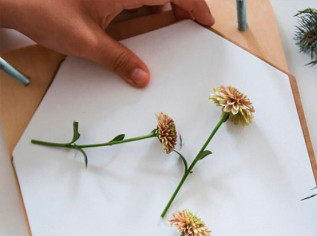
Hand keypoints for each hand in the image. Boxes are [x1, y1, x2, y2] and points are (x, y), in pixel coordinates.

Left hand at [0, 0, 213, 86]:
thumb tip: (143, 79)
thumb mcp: (87, 42)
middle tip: (193, 21)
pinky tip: (144, 16)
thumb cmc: (43, 9)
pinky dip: (142, 3)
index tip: (205, 19)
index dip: (193, 3)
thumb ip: (120, 60)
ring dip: (161, 2)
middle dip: (181, 2)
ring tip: (175, 20)